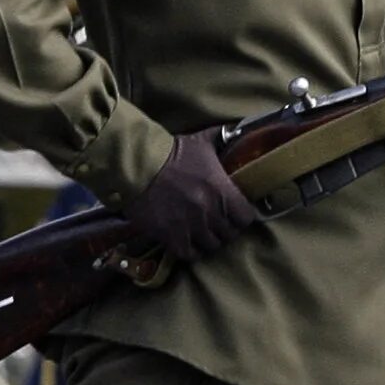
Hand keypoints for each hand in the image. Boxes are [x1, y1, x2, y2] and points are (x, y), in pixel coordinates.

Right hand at [125, 128, 257, 262]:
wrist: (138, 165)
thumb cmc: (172, 152)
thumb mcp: (203, 142)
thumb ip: (224, 139)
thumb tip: (240, 130)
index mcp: (222, 191)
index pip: (246, 218)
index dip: (242, 216)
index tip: (235, 213)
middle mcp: (210, 213)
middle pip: (230, 234)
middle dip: (225, 228)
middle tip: (217, 222)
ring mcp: (191, 227)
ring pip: (211, 246)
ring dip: (208, 239)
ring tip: (202, 232)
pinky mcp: (171, 237)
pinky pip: (190, 254)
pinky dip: (191, 250)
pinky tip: (187, 241)